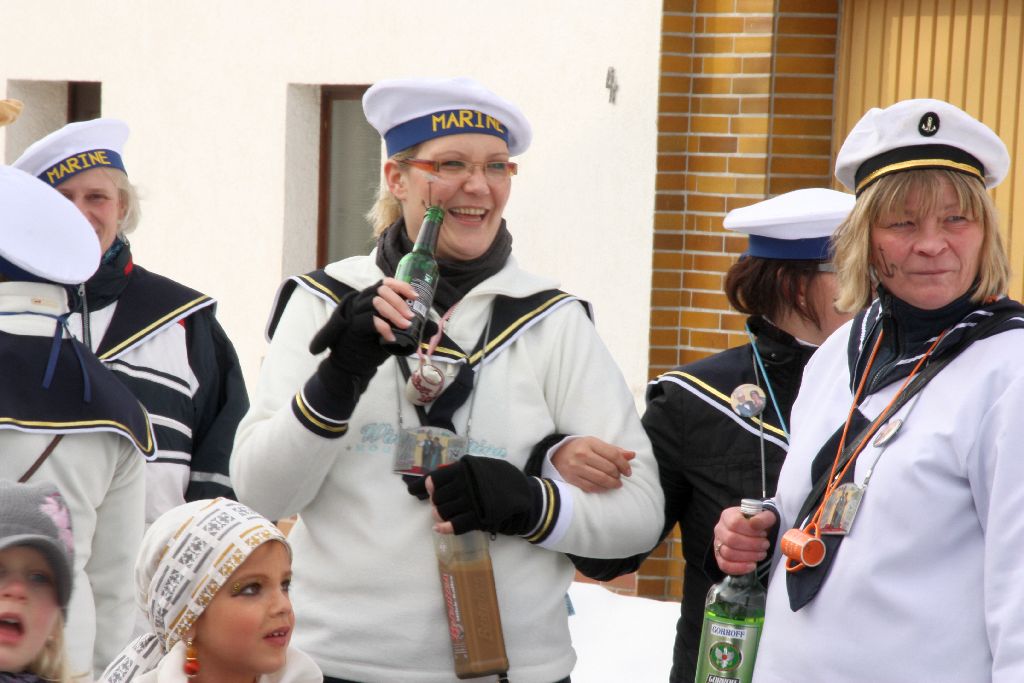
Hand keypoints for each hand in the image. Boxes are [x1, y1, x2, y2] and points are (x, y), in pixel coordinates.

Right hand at [308, 279, 417, 391]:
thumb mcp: (395, 332)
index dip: (401, 286)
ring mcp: (357, 312)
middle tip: (410, 317)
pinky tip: (391, 337)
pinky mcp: (354, 325)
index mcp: (374, 298)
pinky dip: (383, 327)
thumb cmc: (375, 343)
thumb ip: (411, 327)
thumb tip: (434, 327)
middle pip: (382, 290)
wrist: (355, 361)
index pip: (386, 283)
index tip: (415, 296)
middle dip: (399, 302)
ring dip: (393, 313)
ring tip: (404, 326)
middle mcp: (364, 301)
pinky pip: (369, 320)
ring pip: (376, 303)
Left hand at [407, 456, 542, 535]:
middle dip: (436, 502)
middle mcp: (466, 484)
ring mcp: (472, 502)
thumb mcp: (482, 466)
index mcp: (465, 469)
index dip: (427, 486)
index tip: (423, 490)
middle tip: (438, 504)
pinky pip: (456, 525)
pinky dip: (445, 528)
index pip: (436, 478)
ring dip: (439, 515)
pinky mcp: (479, 518)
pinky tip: (438, 528)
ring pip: (444, 511)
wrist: (525, 494)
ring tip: (440, 515)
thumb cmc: (501, 477)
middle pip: (438, 497)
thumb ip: (461, 470)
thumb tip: (435, 479)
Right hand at [551, 436, 634, 492]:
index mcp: (590, 443)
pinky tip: (605, 487)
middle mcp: (582, 455)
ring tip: (616, 484)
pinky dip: (602, 489)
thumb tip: (632, 455)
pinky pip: (591, 487)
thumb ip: (613, 450)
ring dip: (612, 484)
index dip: (624, 464)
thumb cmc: (580, 448)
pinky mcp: (572, 479)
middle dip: (618, 475)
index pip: (613, 455)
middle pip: (609, 468)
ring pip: (601, 479)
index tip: (628, 471)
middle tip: (620, 477)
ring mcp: (576, 468)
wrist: (556, 454)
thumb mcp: (595, 444)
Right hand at [712, 507, 774, 575]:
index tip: (763, 533)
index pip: (735, 523)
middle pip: (731, 539)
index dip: (751, 531)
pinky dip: (740, 568)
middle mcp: (719, 529)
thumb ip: (763, 517)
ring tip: (761, 554)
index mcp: (728, 515)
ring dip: (748, 556)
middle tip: (765, 545)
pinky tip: (752, 565)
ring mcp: (718, 544)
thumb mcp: (765, 517)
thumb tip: (755, 523)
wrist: (754, 533)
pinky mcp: (719, 557)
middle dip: (752, 545)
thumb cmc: (758, 525)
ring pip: (728, 553)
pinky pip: (724, 565)